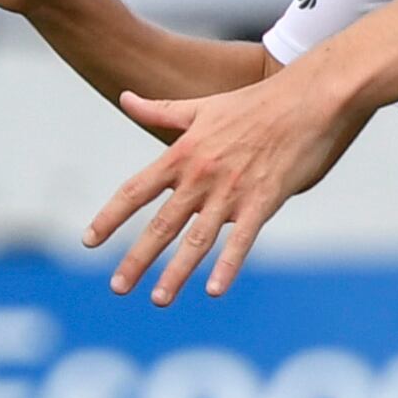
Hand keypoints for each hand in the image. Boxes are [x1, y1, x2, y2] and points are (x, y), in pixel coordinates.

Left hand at [88, 65, 368, 302]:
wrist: (308, 99)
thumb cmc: (255, 103)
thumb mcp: (201, 107)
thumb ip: (159, 111)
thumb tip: (125, 98)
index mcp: (182, 154)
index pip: (135, 191)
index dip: (110, 217)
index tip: (89, 241)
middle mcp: (200, 176)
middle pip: (161, 224)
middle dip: (137, 258)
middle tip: (117, 287)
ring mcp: (231, 191)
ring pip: (197, 239)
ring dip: (176, 272)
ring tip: (157, 299)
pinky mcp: (263, 201)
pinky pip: (242, 240)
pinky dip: (227, 265)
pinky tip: (214, 290)